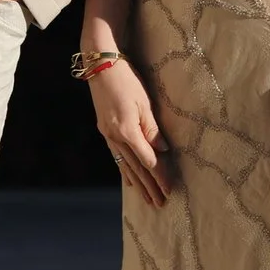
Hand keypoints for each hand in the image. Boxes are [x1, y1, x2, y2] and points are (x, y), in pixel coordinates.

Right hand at [85, 54, 173, 207]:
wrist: (99, 66)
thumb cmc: (126, 80)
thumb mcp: (144, 102)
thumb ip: (152, 128)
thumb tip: (162, 150)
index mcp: (127, 131)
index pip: (147, 160)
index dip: (159, 176)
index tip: (169, 190)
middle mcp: (115, 137)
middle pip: (136, 168)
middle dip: (149, 186)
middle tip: (160, 204)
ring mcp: (107, 134)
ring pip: (124, 165)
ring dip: (137, 183)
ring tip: (147, 198)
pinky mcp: (104, 130)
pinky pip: (116, 156)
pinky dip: (123, 170)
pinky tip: (128, 180)